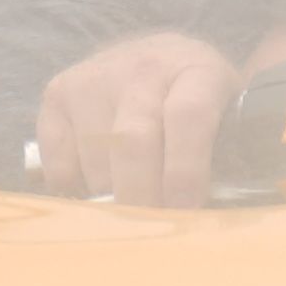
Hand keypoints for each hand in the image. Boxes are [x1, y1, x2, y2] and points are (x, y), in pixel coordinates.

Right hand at [29, 30, 241, 205]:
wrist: (157, 58)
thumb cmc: (198, 103)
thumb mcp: (227, 117)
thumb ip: (227, 158)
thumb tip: (213, 220)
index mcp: (195, 69)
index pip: (188, 115)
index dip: (185, 169)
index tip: (185, 209)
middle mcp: (142, 67)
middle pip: (133, 140)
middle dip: (141, 197)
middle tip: (151, 228)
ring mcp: (94, 77)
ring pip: (95, 157)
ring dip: (111, 197)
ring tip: (130, 209)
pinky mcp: (57, 93)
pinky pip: (60, 163)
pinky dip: (77, 190)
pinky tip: (98, 189)